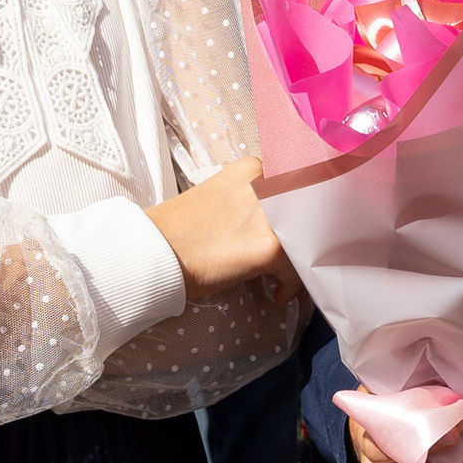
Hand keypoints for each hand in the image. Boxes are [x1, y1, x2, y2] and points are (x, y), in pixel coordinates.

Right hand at [148, 157, 292, 298]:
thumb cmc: (179, 232)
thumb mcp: (220, 200)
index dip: (298, 218)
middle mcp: (265, 184)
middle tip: (294, 263)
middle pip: (306, 215)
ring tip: (285, 281)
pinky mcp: (269, 245)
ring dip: (298, 265)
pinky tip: (276, 293)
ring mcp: (270, 214)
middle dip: (303, 242)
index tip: (295, 236)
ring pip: (304, 242)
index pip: (295, 191)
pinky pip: (295, 269)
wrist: (156, 252)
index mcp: (252, 169)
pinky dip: (290, 285)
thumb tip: (274, 225)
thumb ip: (251, 203)